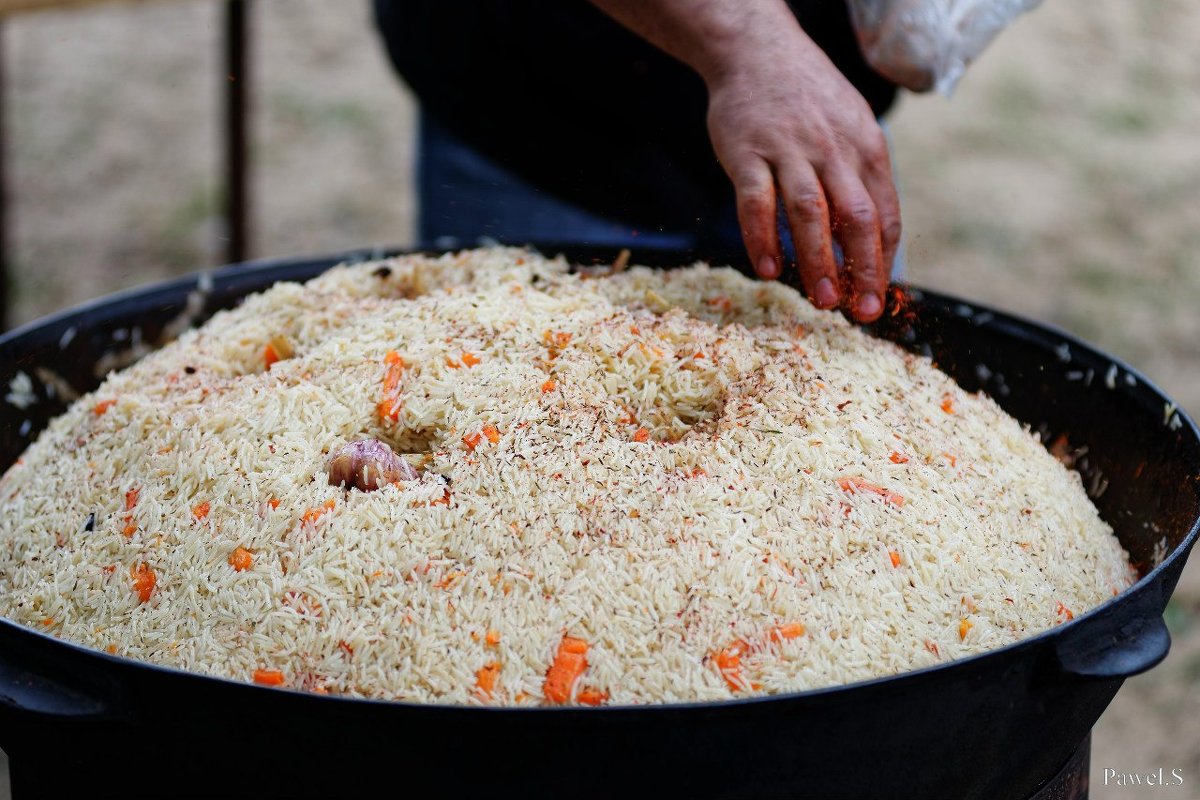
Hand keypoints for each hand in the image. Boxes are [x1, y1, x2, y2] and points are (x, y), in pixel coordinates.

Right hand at [704, 26, 900, 321]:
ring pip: (810, 214)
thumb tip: (866, 243)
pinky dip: (763, 239)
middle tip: (861, 312)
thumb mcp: (849, 127)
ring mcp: (789, 150)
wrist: (755, 50)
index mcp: (866, 147)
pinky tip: (768, 270)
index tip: (878, 299)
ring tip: (822, 300)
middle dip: (862, 270)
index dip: (883, 262)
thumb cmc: (805, 99)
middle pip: (856, 218)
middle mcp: (833, 149)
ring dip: (817, 261)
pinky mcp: (747, 153)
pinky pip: (756, 204)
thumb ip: (858, 180)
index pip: (884, 215)